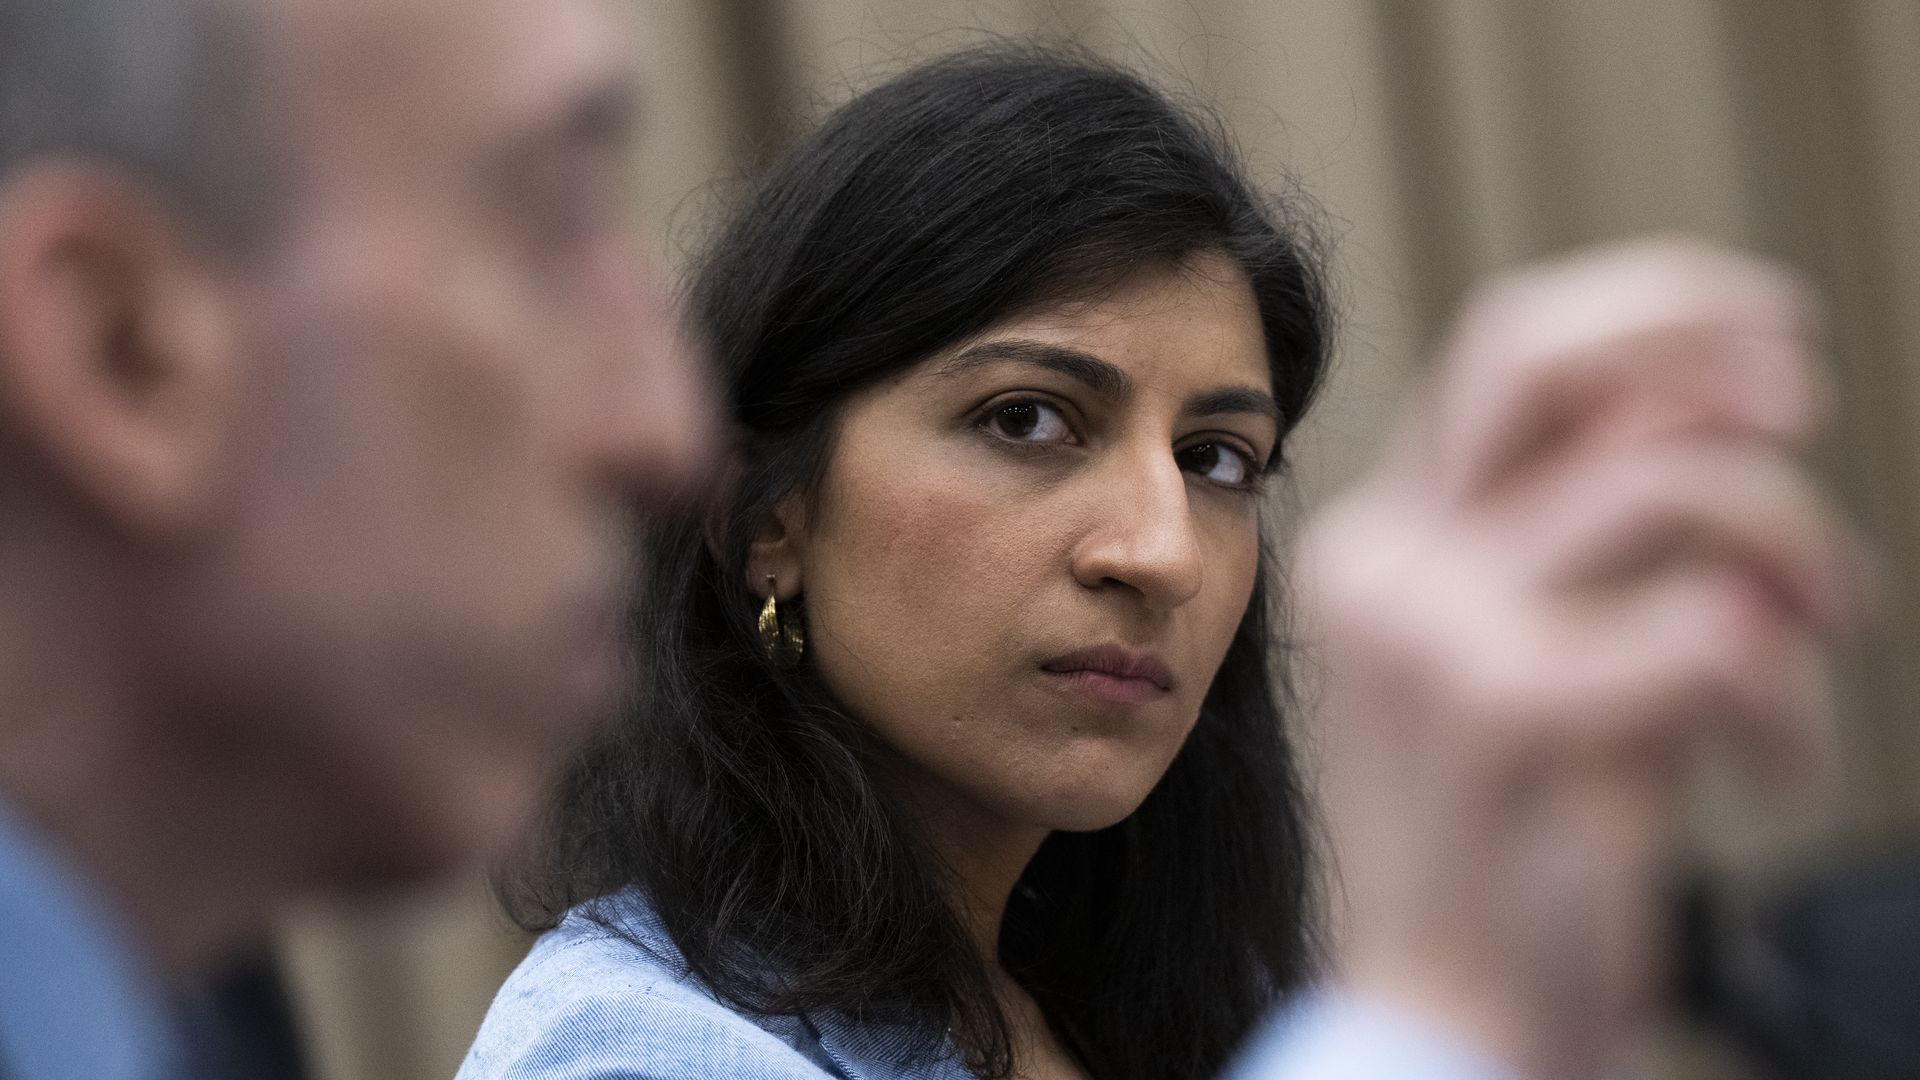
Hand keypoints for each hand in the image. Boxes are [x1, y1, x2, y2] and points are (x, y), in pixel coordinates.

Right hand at [1295, 240, 1867, 1078]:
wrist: (1447, 1007)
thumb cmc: (1509, 840)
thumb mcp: (1531, 654)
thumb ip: (1580, 533)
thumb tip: (1716, 404)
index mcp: (1385, 545)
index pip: (1506, 353)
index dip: (1651, 308)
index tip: (1768, 332)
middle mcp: (1391, 568)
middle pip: (1544, 362)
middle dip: (1701, 346)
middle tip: (1804, 400)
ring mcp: (1440, 636)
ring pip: (1672, 487)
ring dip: (1794, 550)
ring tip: (1818, 636)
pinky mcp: (1516, 715)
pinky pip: (1723, 634)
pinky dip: (1788, 703)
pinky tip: (1764, 768)